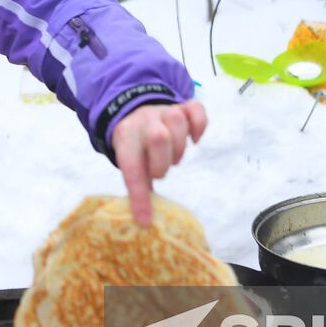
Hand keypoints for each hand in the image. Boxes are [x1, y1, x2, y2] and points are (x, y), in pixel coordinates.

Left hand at [110, 100, 207, 225]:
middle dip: (163, 162)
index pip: (132, 168)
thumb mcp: (131, 161)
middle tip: (160, 171)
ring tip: (174, 156)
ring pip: (177, 119)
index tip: (145, 219)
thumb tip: (146, 220)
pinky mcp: (183, 106)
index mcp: (126, 138)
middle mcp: (144, 121)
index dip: (139, 196)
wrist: (135, 109)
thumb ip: (139, 186)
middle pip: (158, 136)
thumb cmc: (136, 145)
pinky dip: (199, 124)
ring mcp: (164, 111)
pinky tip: (194, 138)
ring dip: (180, 145)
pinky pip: (196, 109)